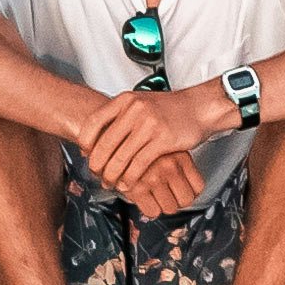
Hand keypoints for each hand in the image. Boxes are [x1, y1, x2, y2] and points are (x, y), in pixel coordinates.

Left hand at [74, 81, 228, 208]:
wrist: (199, 107)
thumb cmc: (170, 109)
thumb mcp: (141, 103)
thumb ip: (120, 116)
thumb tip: (96, 137)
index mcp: (125, 100)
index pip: (93, 122)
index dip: (85, 142)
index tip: (85, 154)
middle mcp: (134, 110)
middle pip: (104, 144)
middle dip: (97, 165)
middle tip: (96, 175)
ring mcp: (148, 124)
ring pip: (120, 157)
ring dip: (112, 175)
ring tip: (110, 183)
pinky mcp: (162, 139)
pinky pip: (138, 164)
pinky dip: (129, 178)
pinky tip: (127, 184)